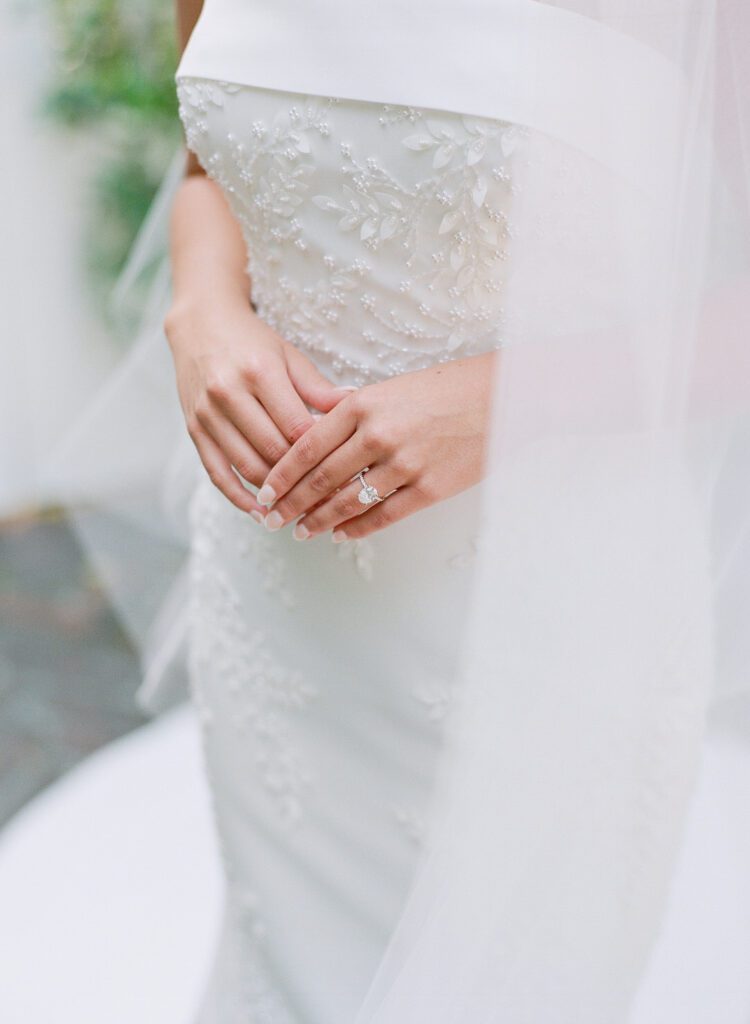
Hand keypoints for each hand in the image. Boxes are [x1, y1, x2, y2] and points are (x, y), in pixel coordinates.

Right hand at [165, 297, 348, 516]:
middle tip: (328, 500)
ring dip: (274, 493)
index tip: (344, 475)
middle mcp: (229, 392)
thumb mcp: (289, 356)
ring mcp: (207, 414)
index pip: (297, 428)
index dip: (322, 455)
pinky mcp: (194, 429)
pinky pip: (217, 473)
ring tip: (300, 510)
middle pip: (272, 450)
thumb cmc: (253, 342)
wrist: (201, 325)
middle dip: (302, 479)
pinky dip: (238, 497)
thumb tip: (356, 410)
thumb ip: (319, 389)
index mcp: (260, 372)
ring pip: (246, 466)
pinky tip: (260, 512)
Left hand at [256, 352, 497, 539]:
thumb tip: (312, 434)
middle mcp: (379, 435)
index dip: (282, 475)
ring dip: (319, 521)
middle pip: (321, 479)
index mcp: (363, 404)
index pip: (307, 447)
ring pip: (348, 502)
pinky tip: (341, 534)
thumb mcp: (391, 388)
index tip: (265, 492)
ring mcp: (406, 464)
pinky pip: (384, 516)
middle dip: (291, 504)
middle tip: (271, 520)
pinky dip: (359, 528)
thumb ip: (351, 411)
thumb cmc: (446, 388)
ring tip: (301, 532)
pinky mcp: (431, 488)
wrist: (505, 396)